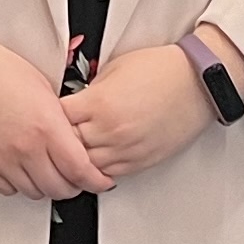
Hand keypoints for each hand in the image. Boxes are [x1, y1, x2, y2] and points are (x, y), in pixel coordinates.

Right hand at [0, 25, 112, 201]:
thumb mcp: (45, 90)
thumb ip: (62, 122)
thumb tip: (77, 145)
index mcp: (46, 126)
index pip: (80, 170)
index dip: (95, 181)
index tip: (101, 181)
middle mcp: (24, 147)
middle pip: (59, 188)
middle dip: (73, 185)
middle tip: (75, 178)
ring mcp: (1, 158)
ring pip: (34, 192)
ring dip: (45, 185)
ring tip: (47, 171)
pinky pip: (7, 189)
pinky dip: (18, 184)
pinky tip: (21, 169)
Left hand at [61, 46, 209, 179]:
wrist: (196, 82)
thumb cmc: (160, 70)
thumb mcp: (113, 69)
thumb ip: (90, 90)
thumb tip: (73, 102)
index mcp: (99, 103)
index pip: (57, 118)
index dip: (49, 115)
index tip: (47, 113)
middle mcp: (110, 130)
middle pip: (66, 145)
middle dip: (59, 139)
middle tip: (54, 134)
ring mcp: (125, 149)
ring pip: (84, 166)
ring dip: (76, 158)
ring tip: (71, 149)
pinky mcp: (140, 162)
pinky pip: (108, 174)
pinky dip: (97, 169)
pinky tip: (93, 159)